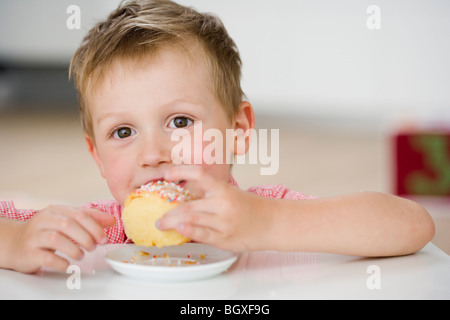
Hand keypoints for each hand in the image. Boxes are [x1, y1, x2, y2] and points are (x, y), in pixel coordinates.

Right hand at [8, 205, 114, 272]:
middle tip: (94, 247)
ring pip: (56, 239)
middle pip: (67, 225)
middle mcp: (43, 221)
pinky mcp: (28, 253)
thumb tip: (112, 220)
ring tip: (81, 255)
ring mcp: (34, 236)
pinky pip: (46, 257)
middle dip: (85, 237)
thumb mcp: (67, 220)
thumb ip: (89, 219)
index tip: (104, 238)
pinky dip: (60, 262)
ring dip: (74, 249)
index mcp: (56, 210)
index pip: (79, 214)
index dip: (94, 227)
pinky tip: (68, 264)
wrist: (15, 242)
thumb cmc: (46, 231)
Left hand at [156, 166, 271, 251]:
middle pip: (189, 205)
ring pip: (192, 219)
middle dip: (169, 211)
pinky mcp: (225, 238)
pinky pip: (203, 234)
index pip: (199, 174)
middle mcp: (223, 203)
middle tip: (157, 215)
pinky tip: (179, 230)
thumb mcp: (231, 194)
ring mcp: (223, 222)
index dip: (181, 172)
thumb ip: (210, 196)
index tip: (167, 175)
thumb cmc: (251, 208)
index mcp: (224, 189)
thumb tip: (183, 200)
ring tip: (161, 224)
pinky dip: (189, 232)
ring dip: (172, 222)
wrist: (273, 223)